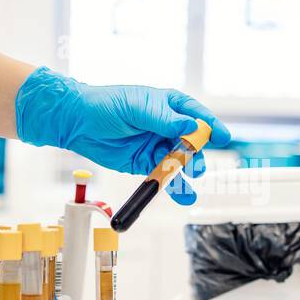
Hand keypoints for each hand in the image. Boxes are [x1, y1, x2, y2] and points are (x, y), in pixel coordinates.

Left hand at [14, 67, 231, 204]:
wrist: (77, 122)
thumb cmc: (107, 105)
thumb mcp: (137, 108)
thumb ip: (165, 120)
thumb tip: (191, 128)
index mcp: (169, 105)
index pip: (196, 116)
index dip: (210, 127)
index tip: (222, 137)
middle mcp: (166, 126)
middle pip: (191, 142)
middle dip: (196, 154)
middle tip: (194, 164)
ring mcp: (156, 145)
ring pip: (179, 162)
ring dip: (186, 172)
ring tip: (189, 181)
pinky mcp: (144, 163)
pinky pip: (163, 175)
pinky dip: (172, 186)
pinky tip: (183, 195)